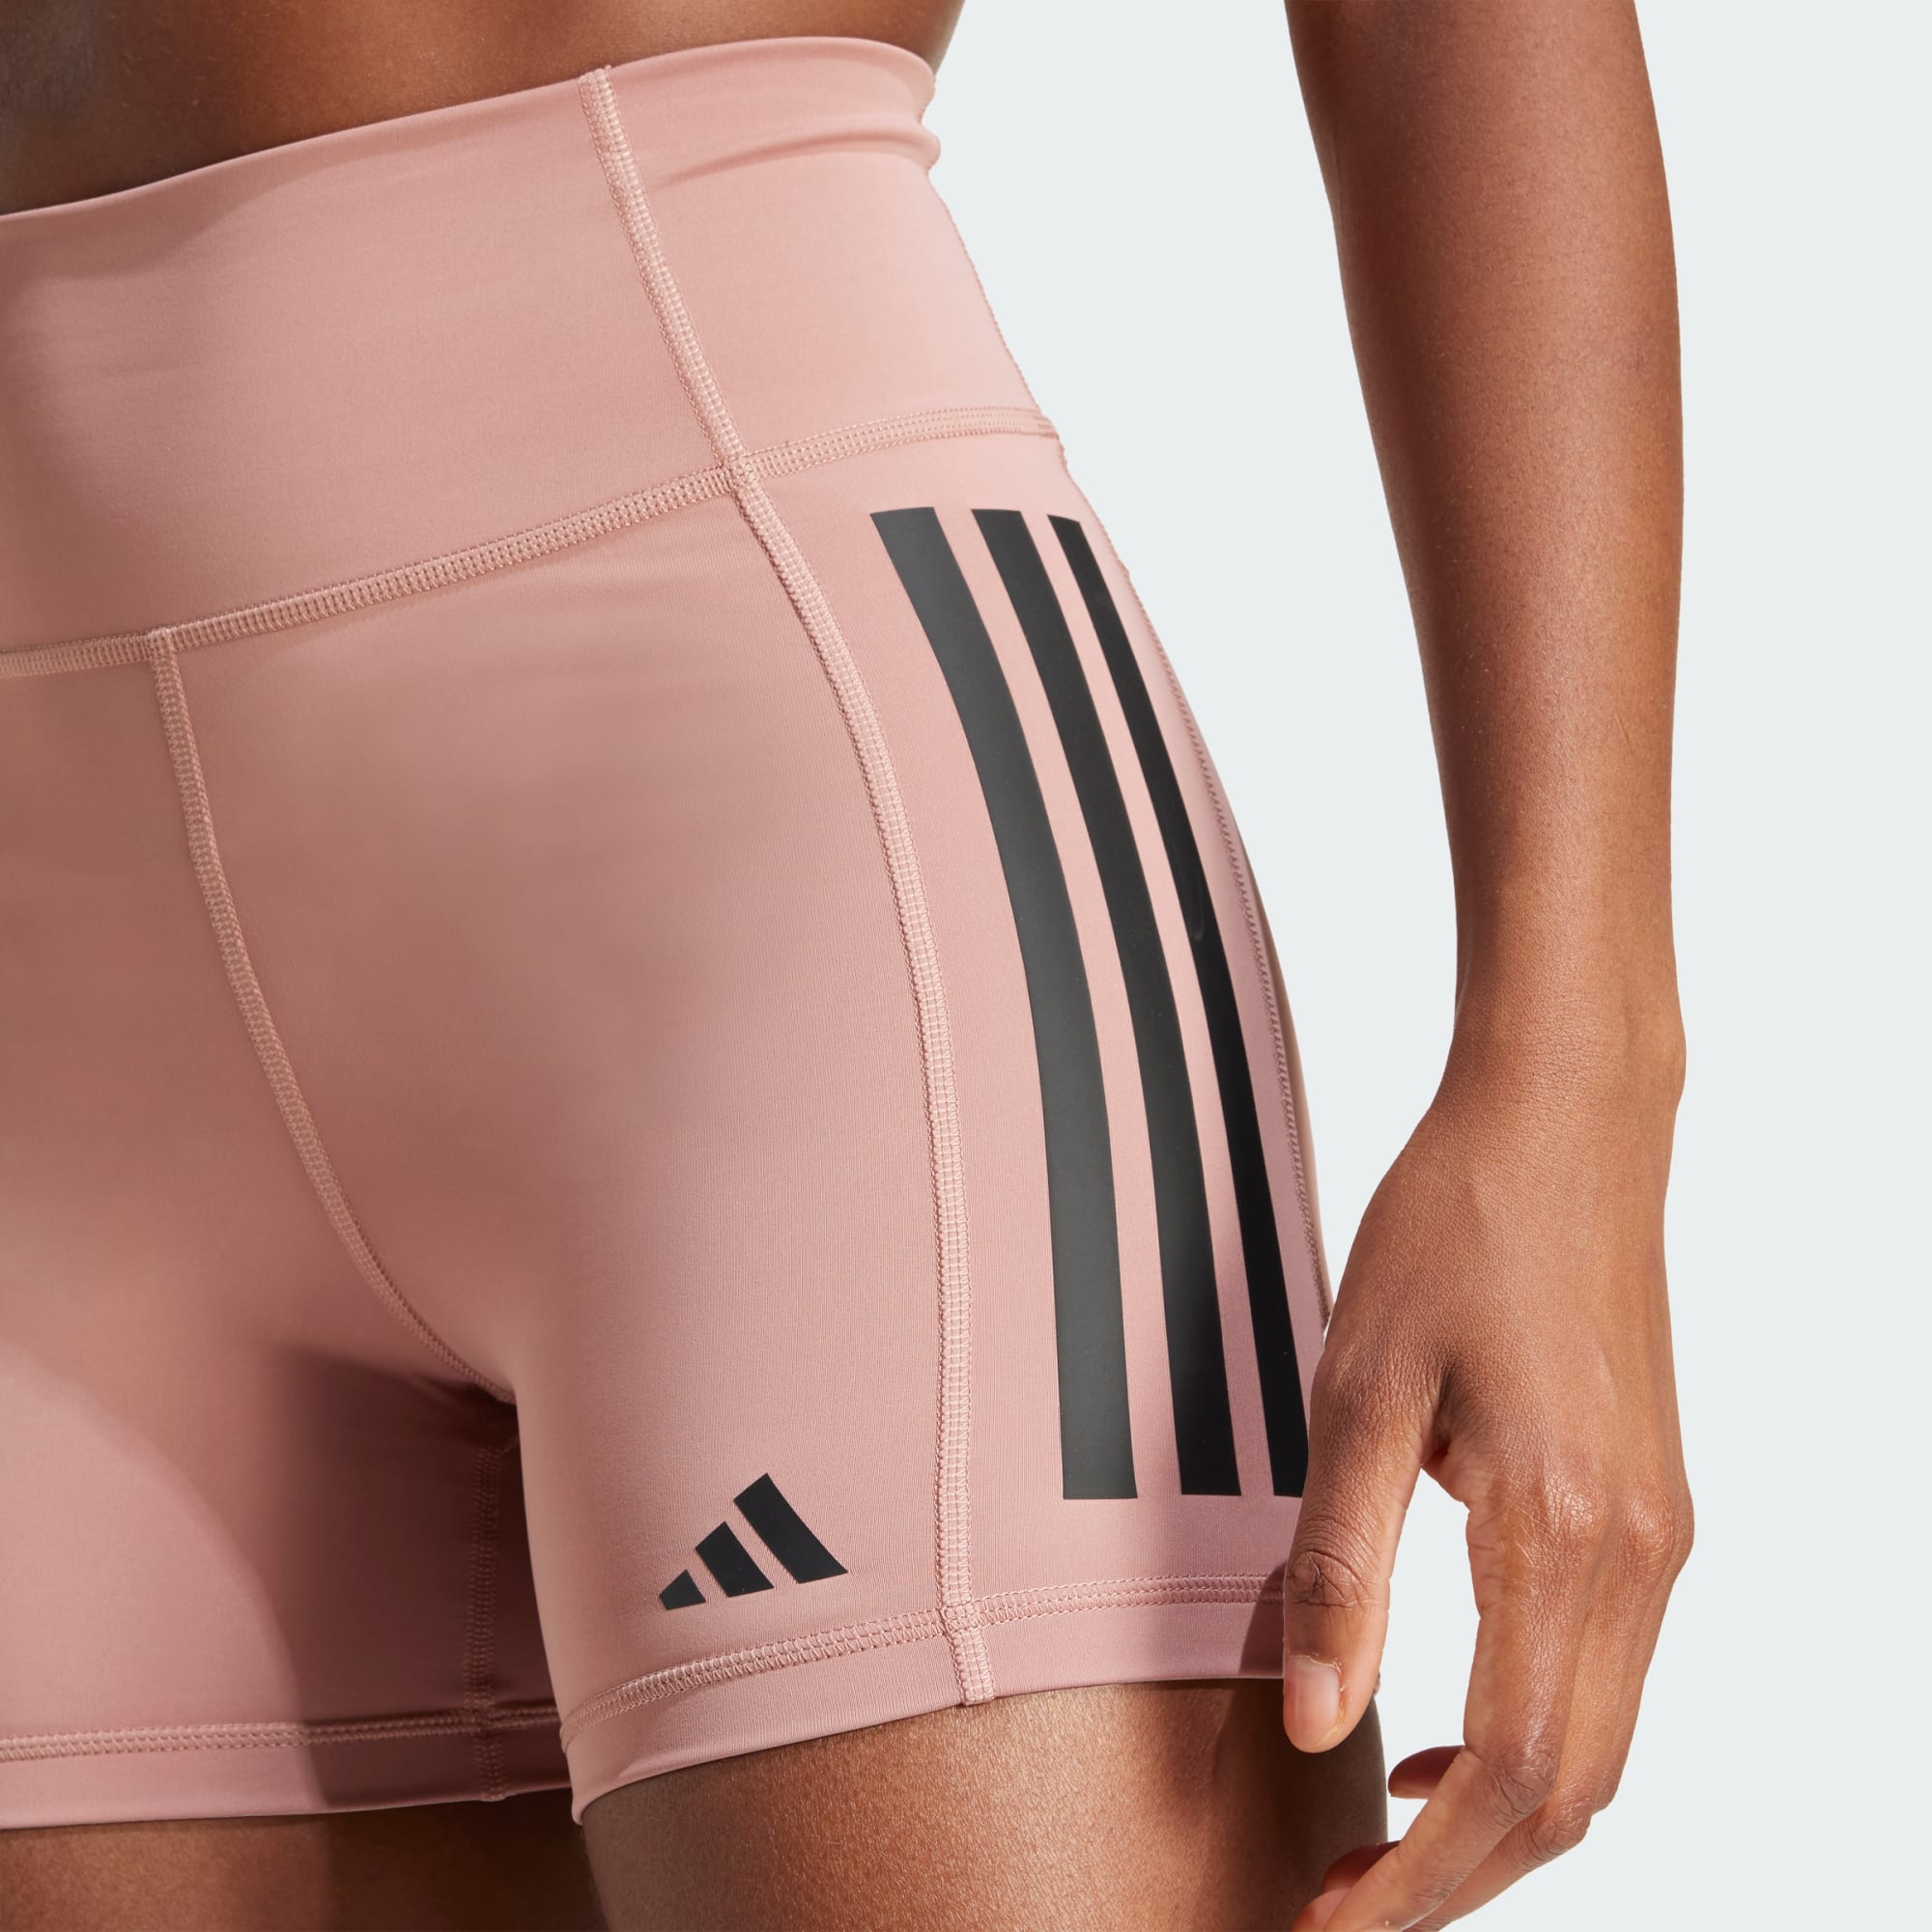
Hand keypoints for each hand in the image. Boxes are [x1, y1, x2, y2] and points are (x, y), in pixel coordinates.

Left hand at [1282, 1026, 1692, 1928]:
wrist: (1565, 1120)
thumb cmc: (1452, 1227)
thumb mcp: (1362, 1386)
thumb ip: (1343, 1560)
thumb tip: (1317, 1725)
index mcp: (1562, 1535)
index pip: (1507, 1776)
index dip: (1419, 1881)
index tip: (1327, 1927)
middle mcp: (1639, 1558)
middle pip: (1570, 1792)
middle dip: (1460, 1881)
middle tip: (1343, 1910)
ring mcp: (1661, 1535)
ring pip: (1601, 1746)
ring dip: (1500, 1819)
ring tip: (1381, 1843)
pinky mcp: (1654, 1505)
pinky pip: (1608, 1675)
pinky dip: (1535, 1740)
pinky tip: (1443, 1728)